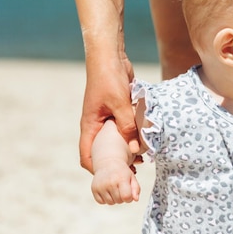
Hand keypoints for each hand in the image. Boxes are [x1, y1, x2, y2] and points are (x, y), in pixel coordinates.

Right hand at [79, 52, 138, 172]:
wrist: (110, 56)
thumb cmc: (109, 78)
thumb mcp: (119, 104)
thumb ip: (128, 126)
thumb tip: (136, 150)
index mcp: (89, 125)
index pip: (87, 155)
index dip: (97, 169)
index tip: (113, 177)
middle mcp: (96, 124)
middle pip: (102, 150)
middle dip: (115, 162)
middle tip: (133, 171)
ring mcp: (106, 118)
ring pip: (114, 140)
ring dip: (126, 149)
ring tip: (142, 159)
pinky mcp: (117, 111)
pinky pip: (123, 128)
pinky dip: (132, 136)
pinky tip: (145, 141)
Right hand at [91, 160, 140, 204]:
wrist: (107, 163)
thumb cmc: (122, 172)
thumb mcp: (132, 177)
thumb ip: (136, 189)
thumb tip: (136, 199)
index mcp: (121, 178)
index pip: (126, 197)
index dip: (129, 198)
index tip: (128, 193)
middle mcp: (110, 182)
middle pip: (119, 201)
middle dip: (122, 197)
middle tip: (120, 188)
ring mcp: (101, 186)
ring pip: (110, 202)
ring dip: (114, 199)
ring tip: (114, 189)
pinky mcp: (94, 189)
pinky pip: (101, 202)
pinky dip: (105, 199)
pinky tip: (107, 190)